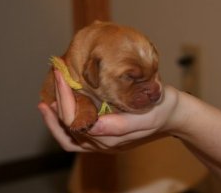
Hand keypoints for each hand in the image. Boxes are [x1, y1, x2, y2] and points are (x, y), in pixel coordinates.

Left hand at [38, 70, 181, 152]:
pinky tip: (60, 111)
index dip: (64, 100)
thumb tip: (92, 125)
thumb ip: (120, 125)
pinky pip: (78, 137)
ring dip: (55, 120)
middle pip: (69, 129)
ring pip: (70, 137)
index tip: (61, 76)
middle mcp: (104, 144)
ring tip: (46, 103)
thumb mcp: (146, 114)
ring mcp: (103, 143)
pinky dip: (65, 126)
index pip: (77, 122)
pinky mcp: (105, 138)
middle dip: (57, 105)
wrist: (173, 117)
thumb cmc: (161, 111)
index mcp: (112, 138)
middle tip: (54, 78)